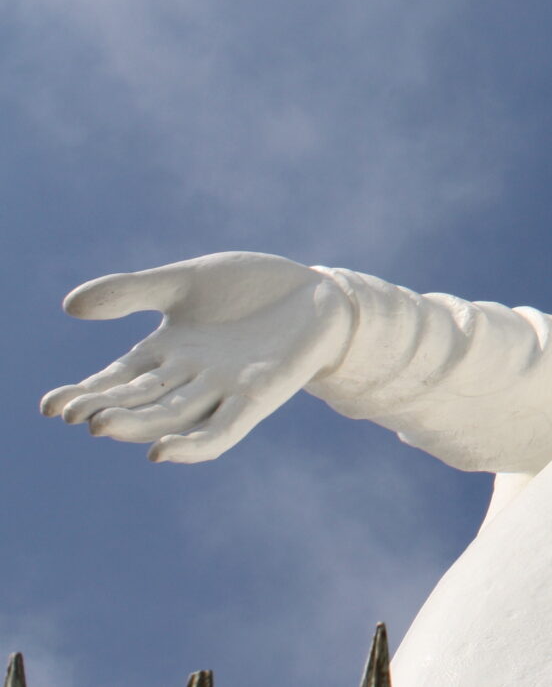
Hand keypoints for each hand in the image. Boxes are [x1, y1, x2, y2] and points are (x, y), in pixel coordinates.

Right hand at [40, 252, 351, 462]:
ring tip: (101, 427)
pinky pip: (222, 431)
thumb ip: (131, 291)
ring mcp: (223, 389)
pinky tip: (160, 452)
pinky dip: (193, 445)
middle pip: (139, 401)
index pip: (116, 380)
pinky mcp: (258, 397)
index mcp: (166, 352)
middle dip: (104, 410)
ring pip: (172, 416)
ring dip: (138, 425)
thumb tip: (69, 306)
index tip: (50, 405)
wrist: (317, 292)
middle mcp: (190, 377)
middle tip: (71, 414)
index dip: (85, 394)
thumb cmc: (251, 288)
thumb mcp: (186, 282)